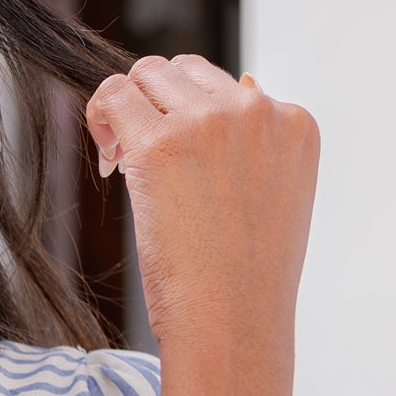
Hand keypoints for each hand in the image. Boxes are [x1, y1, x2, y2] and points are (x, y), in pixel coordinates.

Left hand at [84, 54, 317, 364]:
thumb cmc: (247, 278)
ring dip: (126, 109)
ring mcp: (209, 123)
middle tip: (139, 158)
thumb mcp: (275, 198)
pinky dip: (100, 118)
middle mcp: (257, 111)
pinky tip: (108, 159)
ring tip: (121, 159)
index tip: (182, 167)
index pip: (227, 87)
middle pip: (181, 70)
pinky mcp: (160, 144)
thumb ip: (258, 144)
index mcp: (294, 122)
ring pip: (145, 74)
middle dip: (155, 106)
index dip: (191, 120)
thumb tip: (244, 84)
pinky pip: (112, 96)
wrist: (234, 324)